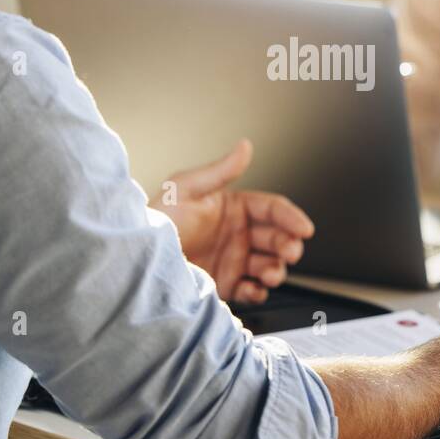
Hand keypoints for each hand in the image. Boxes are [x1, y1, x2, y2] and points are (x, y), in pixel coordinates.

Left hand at [150, 139, 313, 304]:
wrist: (135, 261)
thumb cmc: (155, 220)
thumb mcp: (185, 189)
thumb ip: (220, 172)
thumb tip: (245, 147)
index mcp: (232, 208)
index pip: (272, 209)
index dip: (291, 217)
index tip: (304, 228)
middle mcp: (236, 234)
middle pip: (276, 238)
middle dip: (288, 245)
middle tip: (289, 252)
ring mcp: (232, 260)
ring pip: (269, 265)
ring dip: (277, 270)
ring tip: (271, 274)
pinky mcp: (224, 285)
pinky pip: (251, 290)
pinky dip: (258, 291)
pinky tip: (254, 288)